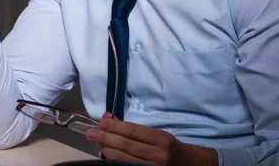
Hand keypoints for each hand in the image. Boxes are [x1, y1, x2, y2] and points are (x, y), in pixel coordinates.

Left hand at [85, 113, 217, 165]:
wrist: (188, 165)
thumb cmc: (170, 147)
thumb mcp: (158, 134)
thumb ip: (135, 129)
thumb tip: (109, 118)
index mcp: (162, 140)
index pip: (133, 132)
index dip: (115, 127)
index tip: (101, 122)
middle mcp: (158, 155)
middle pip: (125, 145)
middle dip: (105, 137)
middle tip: (90, 132)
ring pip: (122, 158)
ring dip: (106, 149)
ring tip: (95, 142)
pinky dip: (113, 159)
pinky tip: (105, 153)